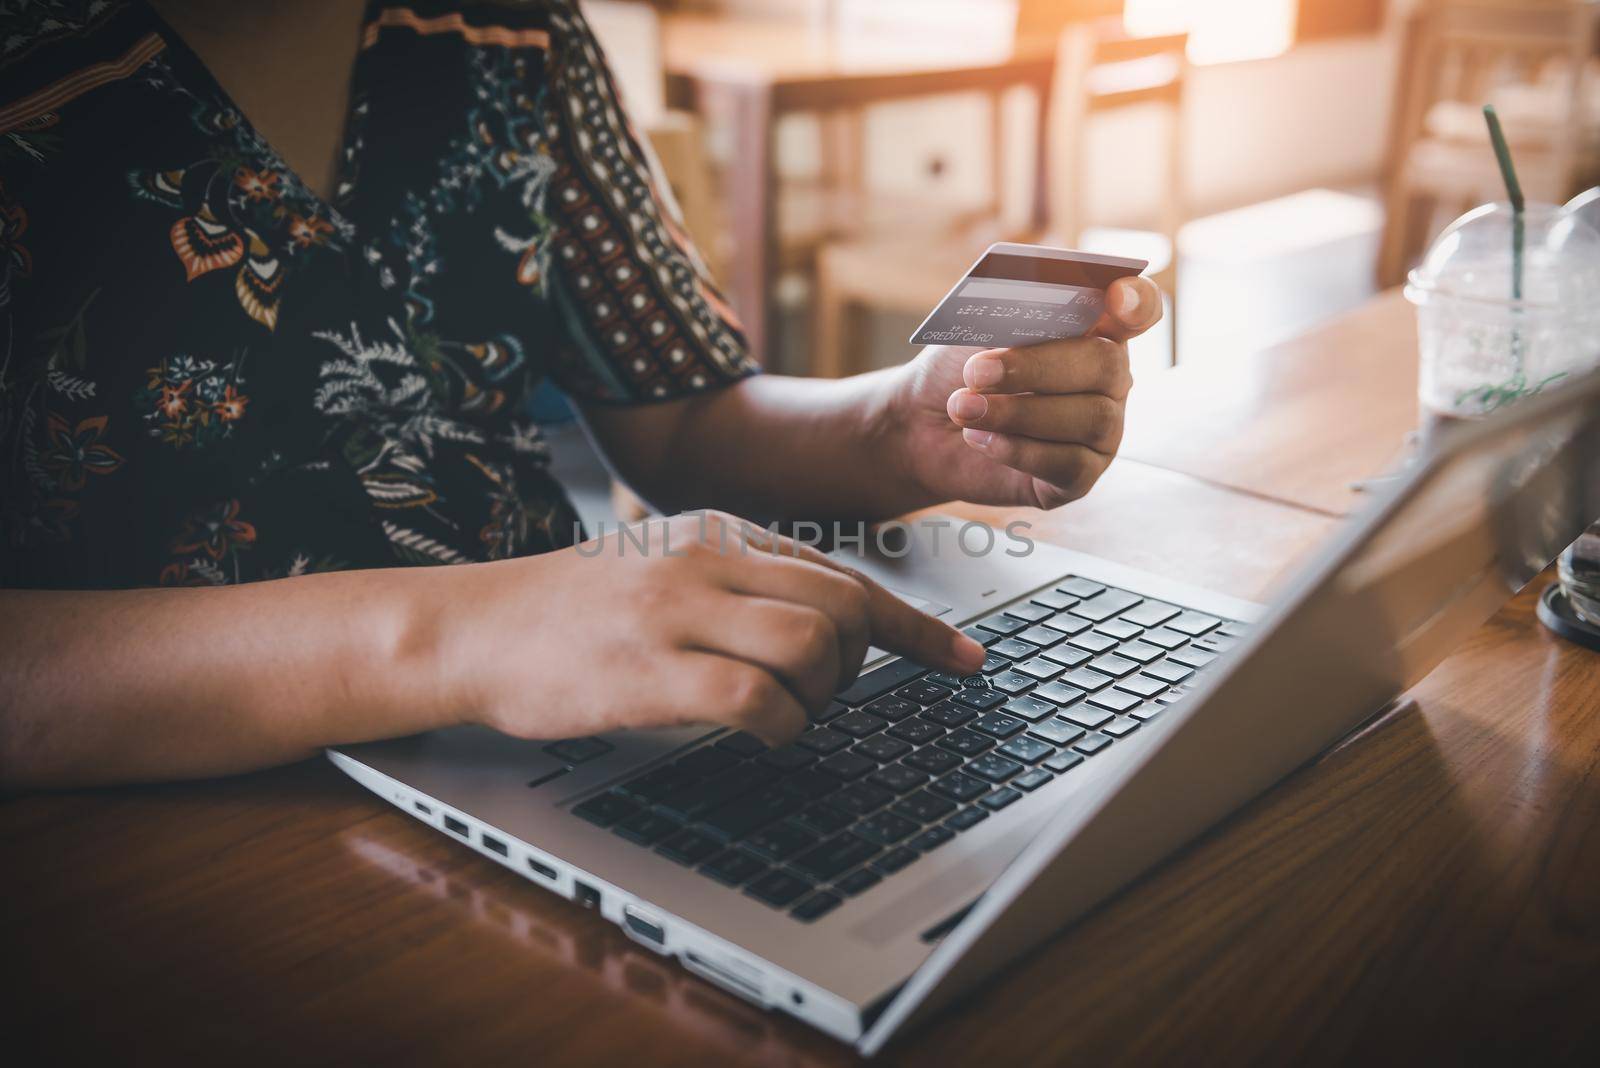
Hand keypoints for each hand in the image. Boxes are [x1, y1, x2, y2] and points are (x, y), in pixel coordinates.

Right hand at [427, 511, 985, 746]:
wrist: (474, 628)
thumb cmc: (574, 612)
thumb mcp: (665, 568)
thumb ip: (742, 583)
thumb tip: (828, 621)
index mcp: (719, 533)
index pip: (845, 574)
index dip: (916, 626)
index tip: (965, 659)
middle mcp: (708, 561)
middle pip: (844, 607)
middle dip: (863, 666)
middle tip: (828, 697)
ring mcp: (679, 613)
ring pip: (813, 647)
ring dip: (821, 698)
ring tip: (784, 716)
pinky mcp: (651, 671)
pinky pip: (758, 701)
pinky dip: (781, 728)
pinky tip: (756, 733)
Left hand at [882, 276, 1161, 509]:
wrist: (923, 428)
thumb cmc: (959, 372)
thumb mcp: (977, 334)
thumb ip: (1012, 318)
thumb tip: (1028, 312)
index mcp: (1092, 330)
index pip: (1137, 309)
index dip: (1135, 300)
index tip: (1115, 296)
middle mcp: (1108, 380)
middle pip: (1105, 364)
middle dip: (1038, 367)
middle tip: (978, 372)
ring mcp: (1102, 430)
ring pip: (1090, 418)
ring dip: (1019, 412)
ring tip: (964, 408)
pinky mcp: (1081, 476)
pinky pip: (1069, 463)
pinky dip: (1019, 449)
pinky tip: (980, 439)